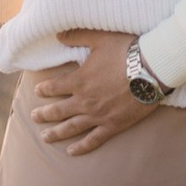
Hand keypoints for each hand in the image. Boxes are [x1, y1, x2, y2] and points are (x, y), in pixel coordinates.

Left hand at [26, 29, 154, 156]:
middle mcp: (84, 101)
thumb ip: (76, 36)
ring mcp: (98, 115)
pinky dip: (81, 147)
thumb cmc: (126, 52)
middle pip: (58, 111)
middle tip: (33, 117)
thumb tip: (57, 34)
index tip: (37, 91)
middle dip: (43, 115)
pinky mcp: (113, 125)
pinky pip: (93, 140)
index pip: (54, 87)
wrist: (151, 70)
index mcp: (79, 80)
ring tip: (45, 138)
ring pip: (71, 128)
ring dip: (56, 133)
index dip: (44, 89)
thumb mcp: (99, 38)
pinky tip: (71, 152)